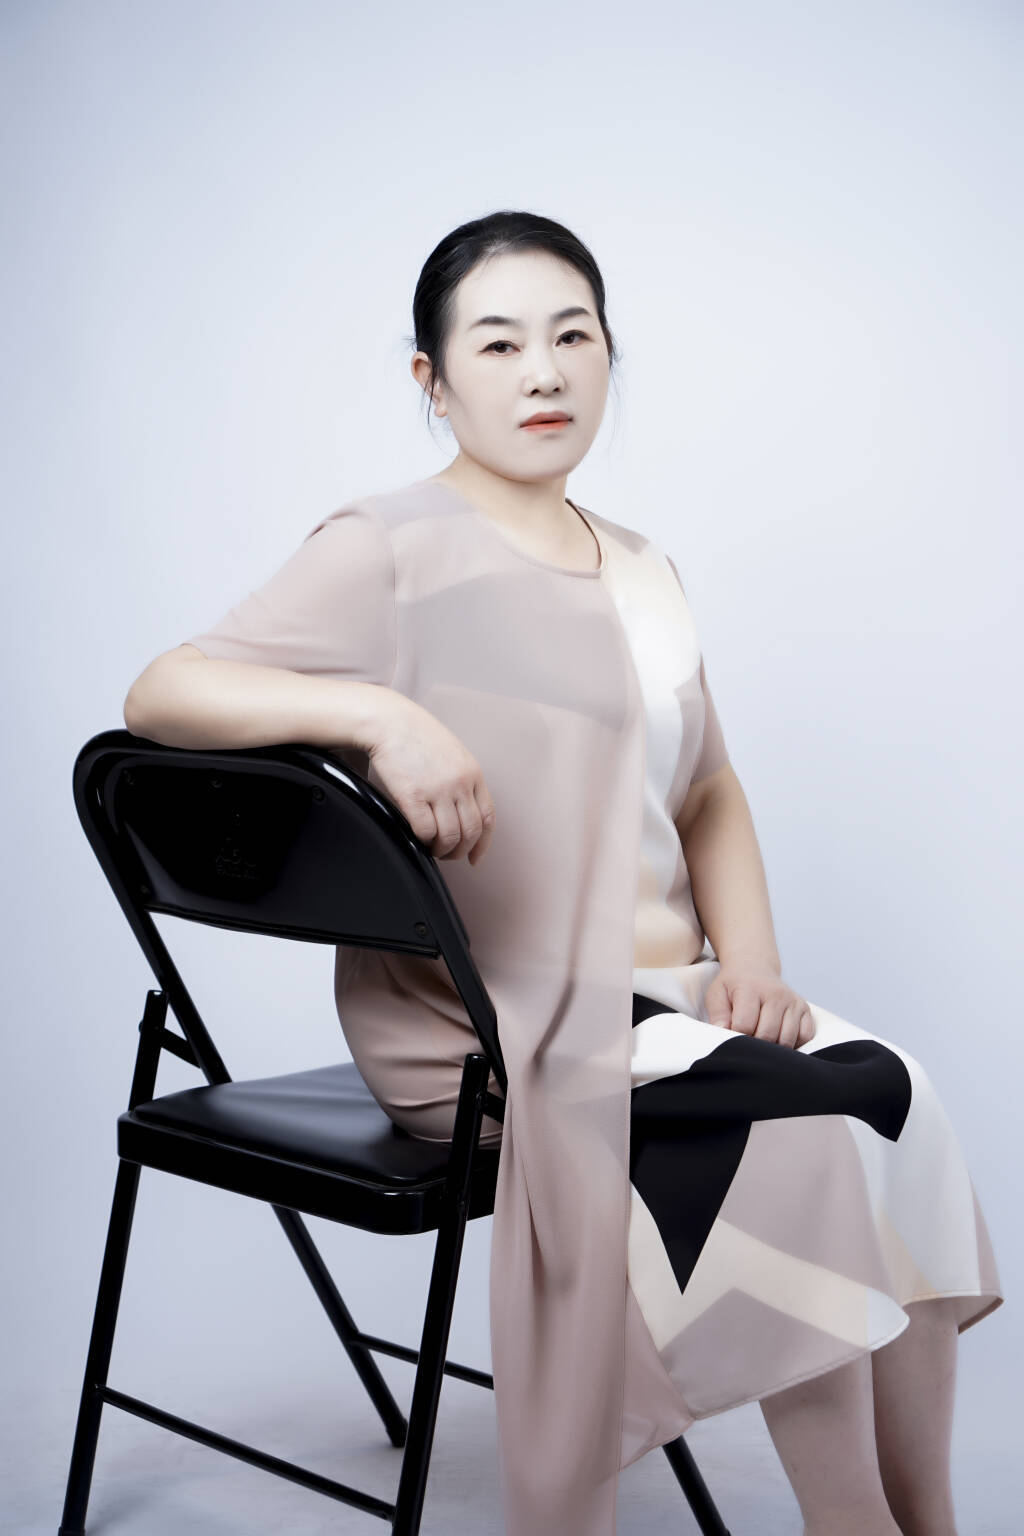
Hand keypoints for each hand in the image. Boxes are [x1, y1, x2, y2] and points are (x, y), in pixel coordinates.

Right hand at [361, 693, 495, 865]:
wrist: (390, 721)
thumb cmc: (416, 735)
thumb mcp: (452, 753)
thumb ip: (462, 780)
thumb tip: (461, 810)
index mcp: (473, 773)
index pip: (488, 817)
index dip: (482, 843)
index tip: (474, 857)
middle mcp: (460, 783)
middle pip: (471, 831)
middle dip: (460, 850)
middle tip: (448, 855)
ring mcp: (438, 790)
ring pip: (449, 836)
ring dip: (441, 850)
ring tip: (432, 849)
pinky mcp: (414, 795)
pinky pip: (425, 831)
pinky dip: (423, 841)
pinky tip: (418, 837)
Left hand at [705, 961, 815, 1048]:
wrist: (754, 967)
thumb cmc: (734, 985)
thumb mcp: (717, 994)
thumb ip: (718, 1015)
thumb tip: (723, 1033)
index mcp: (751, 989)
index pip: (744, 1026)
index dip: (735, 1037)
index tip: (732, 1035)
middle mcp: (776, 994)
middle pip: (767, 1035)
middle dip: (755, 1045)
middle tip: (746, 1039)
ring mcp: (793, 1001)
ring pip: (787, 1040)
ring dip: (774, 1047)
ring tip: (761, 1038)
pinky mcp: (805, 1008)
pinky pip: (804, 1036)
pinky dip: (793, 1043)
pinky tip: (779, 1036)